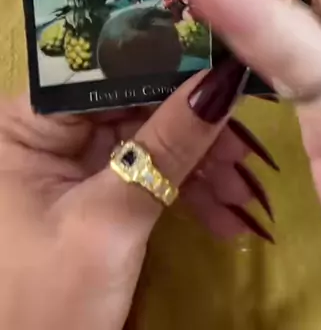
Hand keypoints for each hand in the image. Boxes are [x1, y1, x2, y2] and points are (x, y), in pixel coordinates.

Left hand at [0, 75, 276, 329]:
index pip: (105, 74)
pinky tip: (224, 216)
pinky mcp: (92, 191)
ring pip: (147, 140)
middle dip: (194, 130)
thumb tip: (222, 81)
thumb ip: (167, 145)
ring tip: (242, 194)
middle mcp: (44, 131)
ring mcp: (69, 163)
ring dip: (198, 167)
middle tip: (245, 151)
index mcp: (25, 124)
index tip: (226, 72)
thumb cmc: (48, 304)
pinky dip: (184, 192)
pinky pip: (145, 174)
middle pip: (134, 105)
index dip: (169, 67)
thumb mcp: (112, 220)